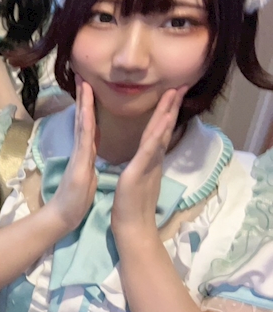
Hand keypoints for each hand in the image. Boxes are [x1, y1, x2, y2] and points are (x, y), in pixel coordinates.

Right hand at [45, 77, 98, 230]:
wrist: (64, 215)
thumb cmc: (75, 199)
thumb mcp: (86, 175)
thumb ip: (87, 160)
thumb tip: (90, 151)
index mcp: (86, 152)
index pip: (89, 124)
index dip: (90, 105)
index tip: (90, 87)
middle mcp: (81, 149)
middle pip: (83, 117)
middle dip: (84, 96)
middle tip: (83, 76)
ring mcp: (78, 154)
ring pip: (82, 123)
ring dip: (83, 103)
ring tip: (83, 84)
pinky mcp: (79, 162)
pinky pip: (84, 139)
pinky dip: (84, 123)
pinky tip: (85, 111)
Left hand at [112, 87, 186, 234]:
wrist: (131, 226)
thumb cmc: (131, 204)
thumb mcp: (137, 178)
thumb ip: (143, 165)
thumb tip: (146, 156)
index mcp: (149, 159)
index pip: (158, 130)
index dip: (165, 111)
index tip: (172, 93)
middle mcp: (152, 159)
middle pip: (163, 127)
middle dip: (171, 105)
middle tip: (180, 85)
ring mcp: (148, 164)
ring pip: (159, 134)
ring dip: (167, 112)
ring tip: (174, 94)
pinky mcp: (139, 171)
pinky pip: (149, 150)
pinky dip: (157, 134)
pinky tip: (163, 121)